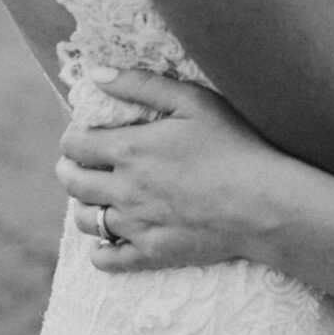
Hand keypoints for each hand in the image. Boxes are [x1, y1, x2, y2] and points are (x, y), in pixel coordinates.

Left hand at [56, 72, 287, 274]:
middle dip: (69, 169)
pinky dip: (100, 250)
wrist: (263, 204)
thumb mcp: (193, 101)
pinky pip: (107, 260)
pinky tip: (111, 238)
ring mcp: (135, 226)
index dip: (73, 137)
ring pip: (85, 221)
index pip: (74, 144)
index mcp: (129, 150)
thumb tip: (96, 74)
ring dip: (84, 206)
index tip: (86, 134)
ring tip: (99, 197)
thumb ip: (141, 84)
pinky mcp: (152, 255)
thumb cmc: (234, 146)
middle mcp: (123, 190)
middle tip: (83, 164)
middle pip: (72, 182)